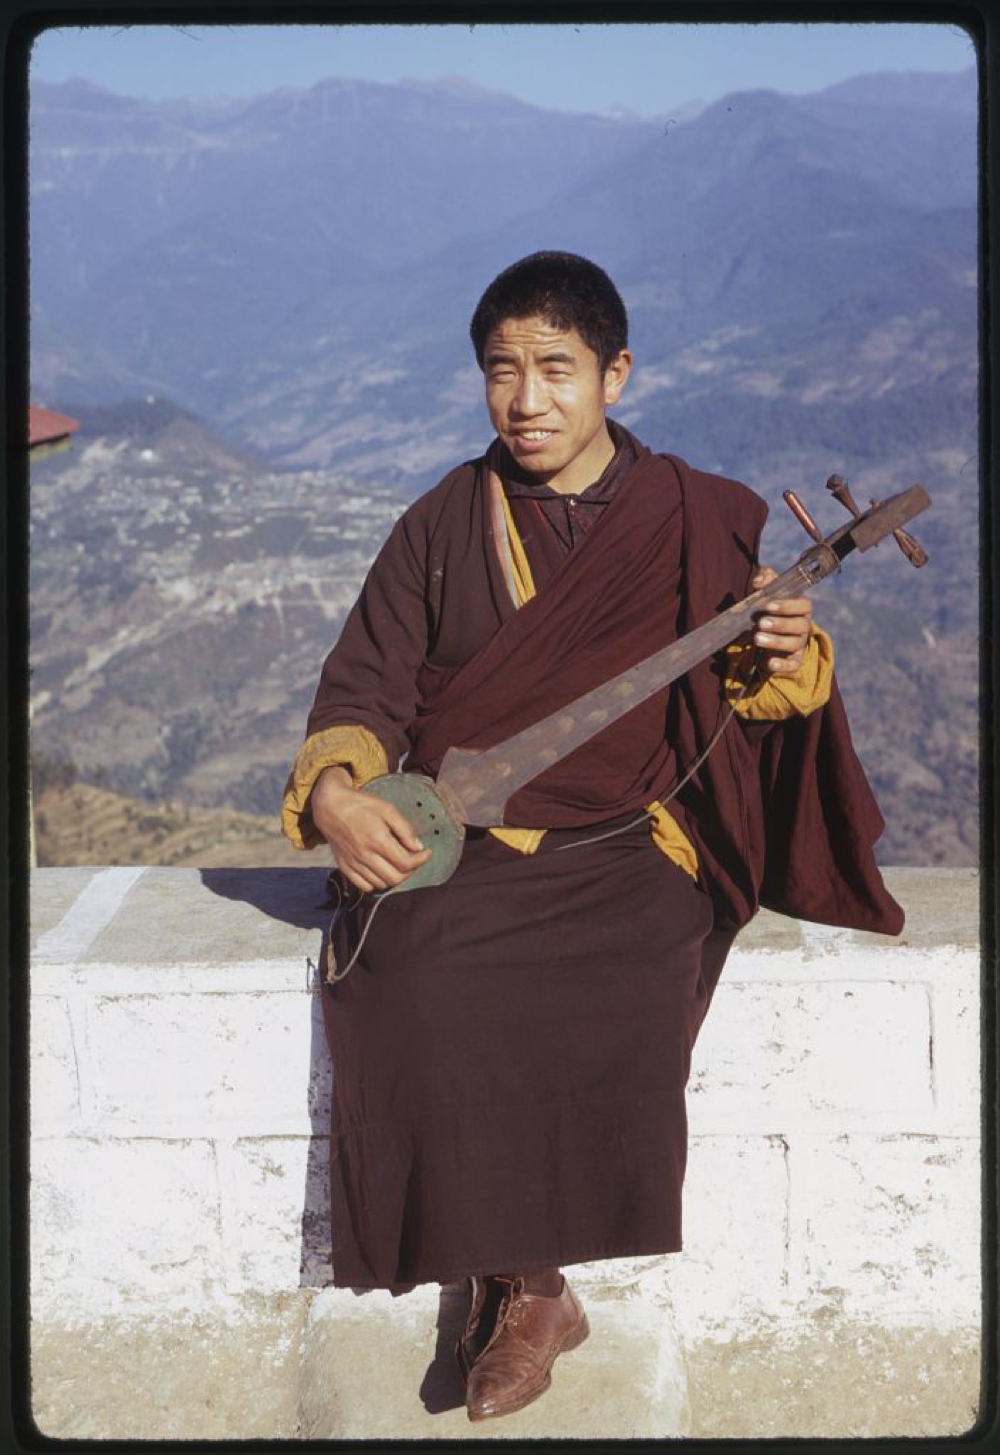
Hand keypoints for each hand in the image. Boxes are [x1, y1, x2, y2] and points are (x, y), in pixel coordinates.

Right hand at [310, 765, 431, 892]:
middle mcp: (365, 856)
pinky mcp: (344, 867)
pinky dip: (376, 882)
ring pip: (381, 884)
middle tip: (412, 859)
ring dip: (393, 877)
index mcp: (378, 840)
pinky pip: (364, 886)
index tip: (426, 853)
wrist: (330, 806)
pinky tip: (380, 869)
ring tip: (397, 863)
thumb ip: (405, 829)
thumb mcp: (387, 809)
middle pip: (395, 878)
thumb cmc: (361, 805)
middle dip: (409, 871)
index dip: (421, 860)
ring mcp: (353, 863)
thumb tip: (418, 847)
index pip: (406, 863)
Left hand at [750, 566, 812, 675]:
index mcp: (801, 607)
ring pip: (794, 644)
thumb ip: (766, 578)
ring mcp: (800, 643)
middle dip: (780, 624)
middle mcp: (804, 625)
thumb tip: (758, 581)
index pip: (803, 605)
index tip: (769, 605)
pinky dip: (783, 666)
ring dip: (776, 642)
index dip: (788, 605)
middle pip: (800, 626)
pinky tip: (769, 663)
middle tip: (760, 623)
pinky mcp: (793, 660)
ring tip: (757, 639)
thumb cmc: (772, 606)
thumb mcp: (770, 590)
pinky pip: (793, 665)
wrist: (771, 630)